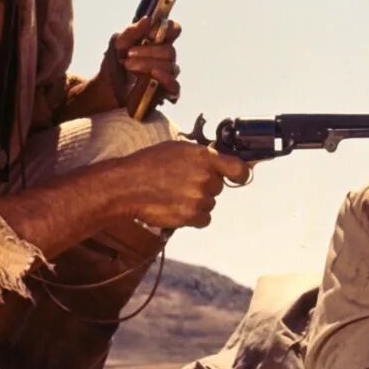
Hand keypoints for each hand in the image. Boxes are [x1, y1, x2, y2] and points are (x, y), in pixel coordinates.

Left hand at [99, 16, 181, 109]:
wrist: (107, 88)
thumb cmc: (114, 64)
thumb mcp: (117, 44)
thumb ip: (131, 31)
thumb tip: (147, 20)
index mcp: (157, 43)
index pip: (174, 30)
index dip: (167, 29)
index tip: (150, 34)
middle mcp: (165, 58)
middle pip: (170, 50)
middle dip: (149, 51)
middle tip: (129, 54)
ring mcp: (166, 75)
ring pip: (170, 66)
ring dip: (147, 64)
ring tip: (128, 66)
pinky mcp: (165, 91)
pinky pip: (175, 86)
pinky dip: (166, 79)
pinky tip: (153, 75)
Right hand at [118, 140, 249, 228]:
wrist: (128, 185)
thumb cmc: (148, 164)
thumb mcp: (178, 149)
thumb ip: (201, 156)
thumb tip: (217, 162)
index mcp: (204, 157)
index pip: (238, 168)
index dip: (241, 173)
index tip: (239, 176)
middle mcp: (205, 178)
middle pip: (218, 187)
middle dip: (205, 186)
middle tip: (183, 182)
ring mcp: (199, 198)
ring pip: (210, 203)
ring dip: (197, 201)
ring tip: (174, 194)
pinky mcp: (191, 216)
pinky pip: (204, 219)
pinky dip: (194, 216)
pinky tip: (177, 207)